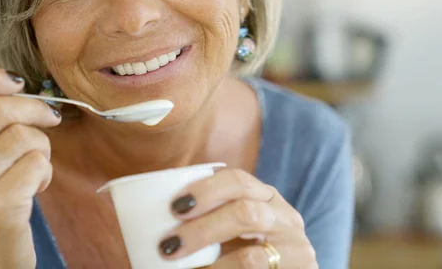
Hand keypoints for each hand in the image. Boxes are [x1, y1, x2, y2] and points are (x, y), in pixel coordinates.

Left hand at [158, 168, 316, 267]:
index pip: (237, 180)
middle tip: (168, 245)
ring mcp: (296, 247)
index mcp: (263, 196)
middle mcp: (284, 216)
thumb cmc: (241, 253)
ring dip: (212, 263)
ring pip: (252, 255)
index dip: (206, 190)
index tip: (174, 206)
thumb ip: (204, 219)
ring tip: (179, 262)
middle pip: (244, 211)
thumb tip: (145, 220)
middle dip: (202, 228)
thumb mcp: (227, 232)